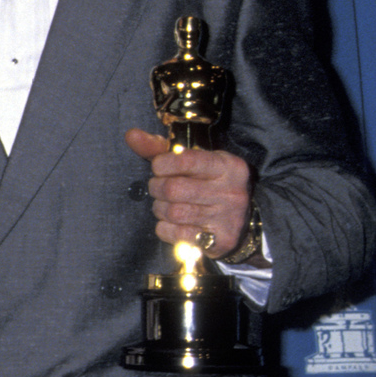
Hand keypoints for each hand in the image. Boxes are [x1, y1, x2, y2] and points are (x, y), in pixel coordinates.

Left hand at [125, 129, 254, 262]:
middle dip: (157, 188)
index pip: (185, 160)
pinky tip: (172, 222)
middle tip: (158, 188)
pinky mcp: (219, 241)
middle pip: (173, 189)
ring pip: (173, 212)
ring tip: (165, 204)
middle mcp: (231, 191)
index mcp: (227, 166)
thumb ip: (161, 148)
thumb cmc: (209, 184)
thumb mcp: (193, 161)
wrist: (244, 220)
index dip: (162, 164)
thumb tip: (132, 135)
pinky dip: (165, 227)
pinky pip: (176, 234)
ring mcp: (227, 218)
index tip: (159, 167)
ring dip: (160, 209)